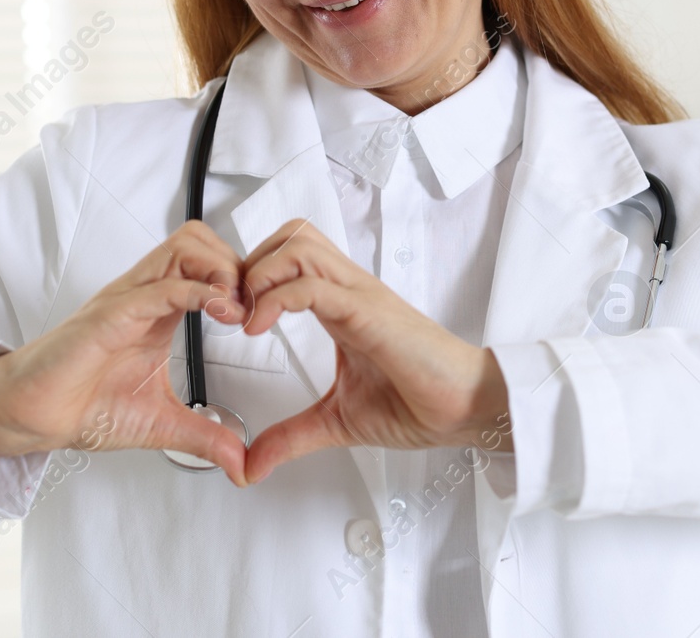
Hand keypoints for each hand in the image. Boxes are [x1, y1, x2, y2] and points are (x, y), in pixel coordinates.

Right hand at [0, 221, 250, 485]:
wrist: (31, 416)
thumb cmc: (82, 407)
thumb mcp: (162, 424)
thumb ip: (205, 438)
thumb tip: (242, 463)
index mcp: (159, 310)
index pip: (208, 263)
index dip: (242, 279)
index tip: (260, 317)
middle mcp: (145, 295)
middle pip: (200, 240)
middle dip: (236, 265)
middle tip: (252, 308)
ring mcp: (127, 300)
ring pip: (183, 247)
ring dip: (220, 270)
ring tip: (237, 310)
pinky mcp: (110, 316)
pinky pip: (159, 287)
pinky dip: (197, 292)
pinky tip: (220, 313)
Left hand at [238, 219, 511, 483]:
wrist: (467, 408)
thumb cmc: (419, 403)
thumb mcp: (337, 421)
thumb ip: (292, 436)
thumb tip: (252, 465)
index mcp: (341, 305)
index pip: (289, 257)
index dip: (252, 277)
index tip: (232, 319)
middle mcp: (349, 290)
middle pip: (290, 235)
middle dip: (251, 264)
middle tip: (234, 310)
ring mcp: (360, 296)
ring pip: (299, 245)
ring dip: (260, 274)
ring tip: (247, 317)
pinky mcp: (369, 312)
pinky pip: (314, 285)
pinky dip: (278, 298)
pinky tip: (262, 326)